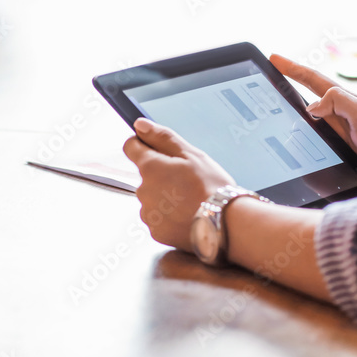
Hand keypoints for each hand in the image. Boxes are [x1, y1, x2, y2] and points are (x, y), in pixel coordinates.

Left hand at [123, 118, 234, 250]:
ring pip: (152, 197)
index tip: (157, 149)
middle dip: (161, 174)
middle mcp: (143, 190)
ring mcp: (148, 213)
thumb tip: (140, 125)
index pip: (131, 147)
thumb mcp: (191, 154)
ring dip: (165, 196)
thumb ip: (162, 137)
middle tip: (187, 179)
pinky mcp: (156, 232)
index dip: (143, 145)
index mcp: (150, 167)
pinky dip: (169, 215)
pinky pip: (158, 218)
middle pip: (145, 175)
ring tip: (190, 200)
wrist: (225, 224)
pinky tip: (188, 214)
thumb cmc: (212, 187)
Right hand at [271, 55, 356, 190]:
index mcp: (348, 102)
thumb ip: (338, 102)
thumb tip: (311, 106)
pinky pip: (321, 133)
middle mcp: (346, 113)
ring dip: (299, 104)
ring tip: (282, 97)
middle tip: (274, 71)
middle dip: (293, 80)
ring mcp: (346, 130)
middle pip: (313, 92)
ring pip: (316, 113)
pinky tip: (304, 134)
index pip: (314, 80)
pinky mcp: (347, 148)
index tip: (274, 59)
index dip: (293, 69)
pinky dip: (308, 129)